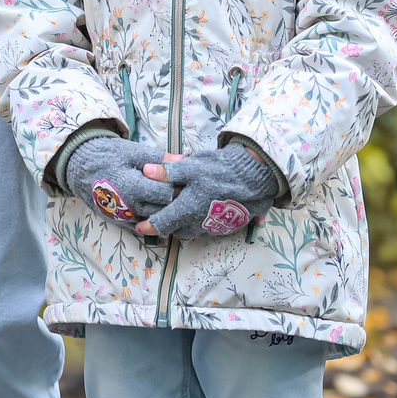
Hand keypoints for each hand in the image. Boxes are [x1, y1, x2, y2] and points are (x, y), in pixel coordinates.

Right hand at [61, 131, 171, 227]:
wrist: (80, 168)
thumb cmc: (107, 156)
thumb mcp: (132, 151)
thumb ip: (157, 158)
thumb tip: (183, 160)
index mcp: (133, 188)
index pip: (166, 194)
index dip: (177, 186)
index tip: (180, 178)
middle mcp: (130, 208)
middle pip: (163, 211)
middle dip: (173, 201)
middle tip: (177, 188)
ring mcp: (124, 219)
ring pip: (154, 222)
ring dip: (163, 212)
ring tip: (166, 198)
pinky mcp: (120, 224)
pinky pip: (143, 229)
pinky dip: (152, 221)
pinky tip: (155, 210)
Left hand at [136, 141, 280, 238]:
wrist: (256, 175)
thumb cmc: (222, 169)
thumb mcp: (193, 166)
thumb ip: (169, 172)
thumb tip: (146, 171)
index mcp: (187, 210)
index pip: (162, 224)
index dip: (149, 226)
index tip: (140, 226)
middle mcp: (199, 223)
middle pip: (177, 230)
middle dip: (167, 226)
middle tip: (160, 216)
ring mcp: (214, 227)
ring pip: (192, 231)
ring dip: (184, 225)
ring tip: (180, 213)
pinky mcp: (227, 225)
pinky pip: (207, 229)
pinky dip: (200, 222)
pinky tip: (201, 210)